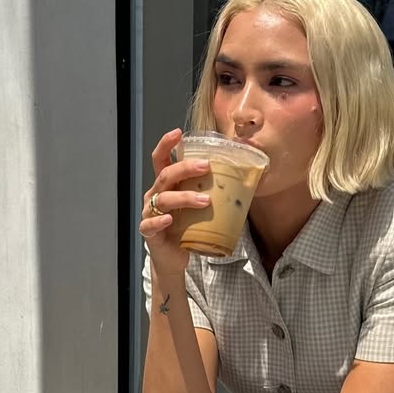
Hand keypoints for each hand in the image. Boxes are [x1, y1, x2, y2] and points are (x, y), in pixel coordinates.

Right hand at [140, 129, 211, 280]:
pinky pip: (151, 224)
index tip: (178, 133)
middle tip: (207, 167)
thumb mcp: (196, 208)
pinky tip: (170, 220)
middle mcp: (155, 196)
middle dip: (186, 168)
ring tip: (205, 201)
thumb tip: (244, 181)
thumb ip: (209, 192)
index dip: (166, 144)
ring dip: (184, 197)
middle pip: (165, 175)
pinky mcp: (149, 232)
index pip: (160, 159)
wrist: (174, 259)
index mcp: (165, 186)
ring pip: (163, 199)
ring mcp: (150, 213)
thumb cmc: (185, 229)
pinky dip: (160, 221)